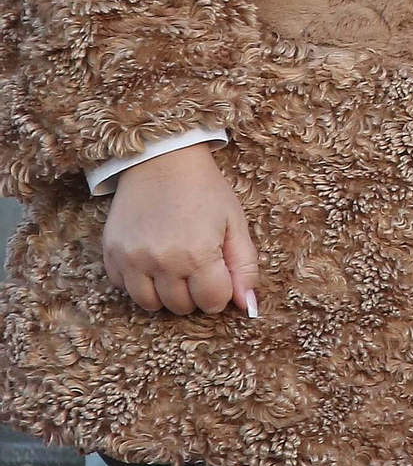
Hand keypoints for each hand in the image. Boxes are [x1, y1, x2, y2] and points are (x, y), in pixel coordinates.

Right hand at [102, 145, 258, 315]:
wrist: (163, 159)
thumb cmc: (204, 189)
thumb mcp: (234, 221)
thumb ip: (244, 265)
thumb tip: (247, 305)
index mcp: (198, 253)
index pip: (212, 302)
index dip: (220, 292)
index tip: (219, 275)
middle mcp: (162, 261)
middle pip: (181, 307)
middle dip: (194, 293)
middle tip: (197, 266)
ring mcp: (133, 260)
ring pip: (150, 304)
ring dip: (165, 293)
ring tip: (174, 266)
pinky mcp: (111, 254)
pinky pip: (124, 288)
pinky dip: (138, 281)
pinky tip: (150, 258)